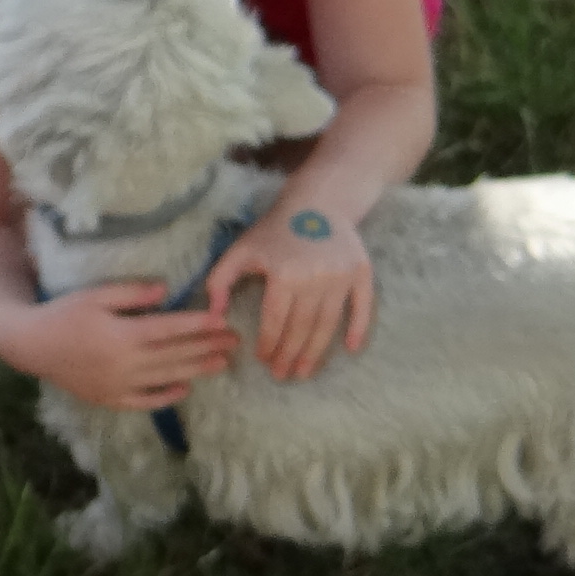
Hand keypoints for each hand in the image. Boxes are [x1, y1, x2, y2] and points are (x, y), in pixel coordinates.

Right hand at [12, 278, 237, 410]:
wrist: (30, 346)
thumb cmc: (63, 314)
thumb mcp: (94, 295)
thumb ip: (130, 293)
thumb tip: (166, 291)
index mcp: (121, 335)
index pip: (169, 330)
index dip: (197, 325)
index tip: (221, 320)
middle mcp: (124, 364)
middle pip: (174, 355)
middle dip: (207, 346)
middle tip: (235, 341)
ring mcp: (118, 385)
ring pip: (166, 378)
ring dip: (196, 370)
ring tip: (222, 363)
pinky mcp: (110, 399)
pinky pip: (144, 401)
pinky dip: (166, 397)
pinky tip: (185, 389)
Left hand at [213, 202, 372, 382]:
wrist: (319, 201)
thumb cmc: (275, 229)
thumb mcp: (241, 249)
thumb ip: (220, 281)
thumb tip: (213, 317)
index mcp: (283, 273)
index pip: (275, 320)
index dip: (268, 343)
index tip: (263, 360)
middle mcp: (314, 277)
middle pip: (301, 327)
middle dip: (290, 355)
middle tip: (283, 375)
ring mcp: (340, 276)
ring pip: (328, 324)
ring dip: (316, 352)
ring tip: (305, 371)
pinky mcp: (361, 272)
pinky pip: (362, 306)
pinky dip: (358, 328)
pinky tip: (350, 349)